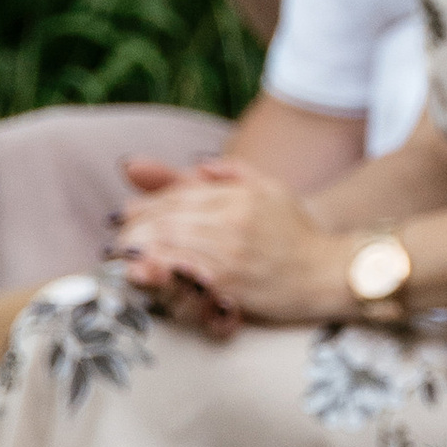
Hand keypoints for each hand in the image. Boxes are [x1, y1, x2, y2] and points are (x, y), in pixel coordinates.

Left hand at [113, 158, 354, 326]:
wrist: (331, 272)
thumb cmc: (300, 235)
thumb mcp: (272, 191)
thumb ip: (235, 173)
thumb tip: (198, 165)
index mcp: (239, 195)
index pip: (180, 194)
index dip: (147, 205)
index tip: (125, 215)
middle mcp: (232, 218)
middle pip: (168, 217)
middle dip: (135, 228)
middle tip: (116, 241)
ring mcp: (230, 249)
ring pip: (169, 242)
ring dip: (138, 248)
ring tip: (120, 255)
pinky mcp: (229, 280)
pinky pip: (183, 270)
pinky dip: (157, 268)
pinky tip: (142, 270)